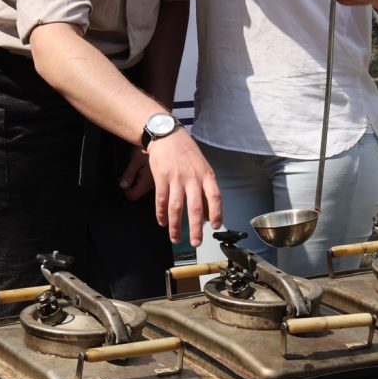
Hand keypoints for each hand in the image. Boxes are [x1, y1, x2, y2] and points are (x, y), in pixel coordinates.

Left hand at [117, 145, 153, 201]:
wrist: (159, 141)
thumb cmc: (145, 150)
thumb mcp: (135, 161)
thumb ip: (128, 175)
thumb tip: (122, 186)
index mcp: (146, 182)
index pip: (132, 196)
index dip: (124, 191)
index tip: (122, 180)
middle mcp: (151, 185)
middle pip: (136, 195)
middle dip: (128, 188)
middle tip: (127, 175)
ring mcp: (154, 182)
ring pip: (141, 190)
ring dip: (134, 184)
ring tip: (133, 171)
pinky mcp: (155, 178)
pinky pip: (145, 184)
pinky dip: (139, 180)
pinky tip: (139, 171)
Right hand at [145, 131, 220, 245]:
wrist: (167, 135)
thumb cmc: (186, 152)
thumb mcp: (202, 166)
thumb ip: (205, 188)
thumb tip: (207, 214)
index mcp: (206, 174)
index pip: (215, 196)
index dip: (216, 212)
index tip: (215, 226)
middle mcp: (192, 177)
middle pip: (195, 207)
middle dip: (195, 228)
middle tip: (196, 243)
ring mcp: (176, 178)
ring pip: (176, 207)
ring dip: (176, 226)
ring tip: (176, 239)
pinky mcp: (161, 177)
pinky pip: (161, 200)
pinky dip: (161, 214)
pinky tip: (163, 222)